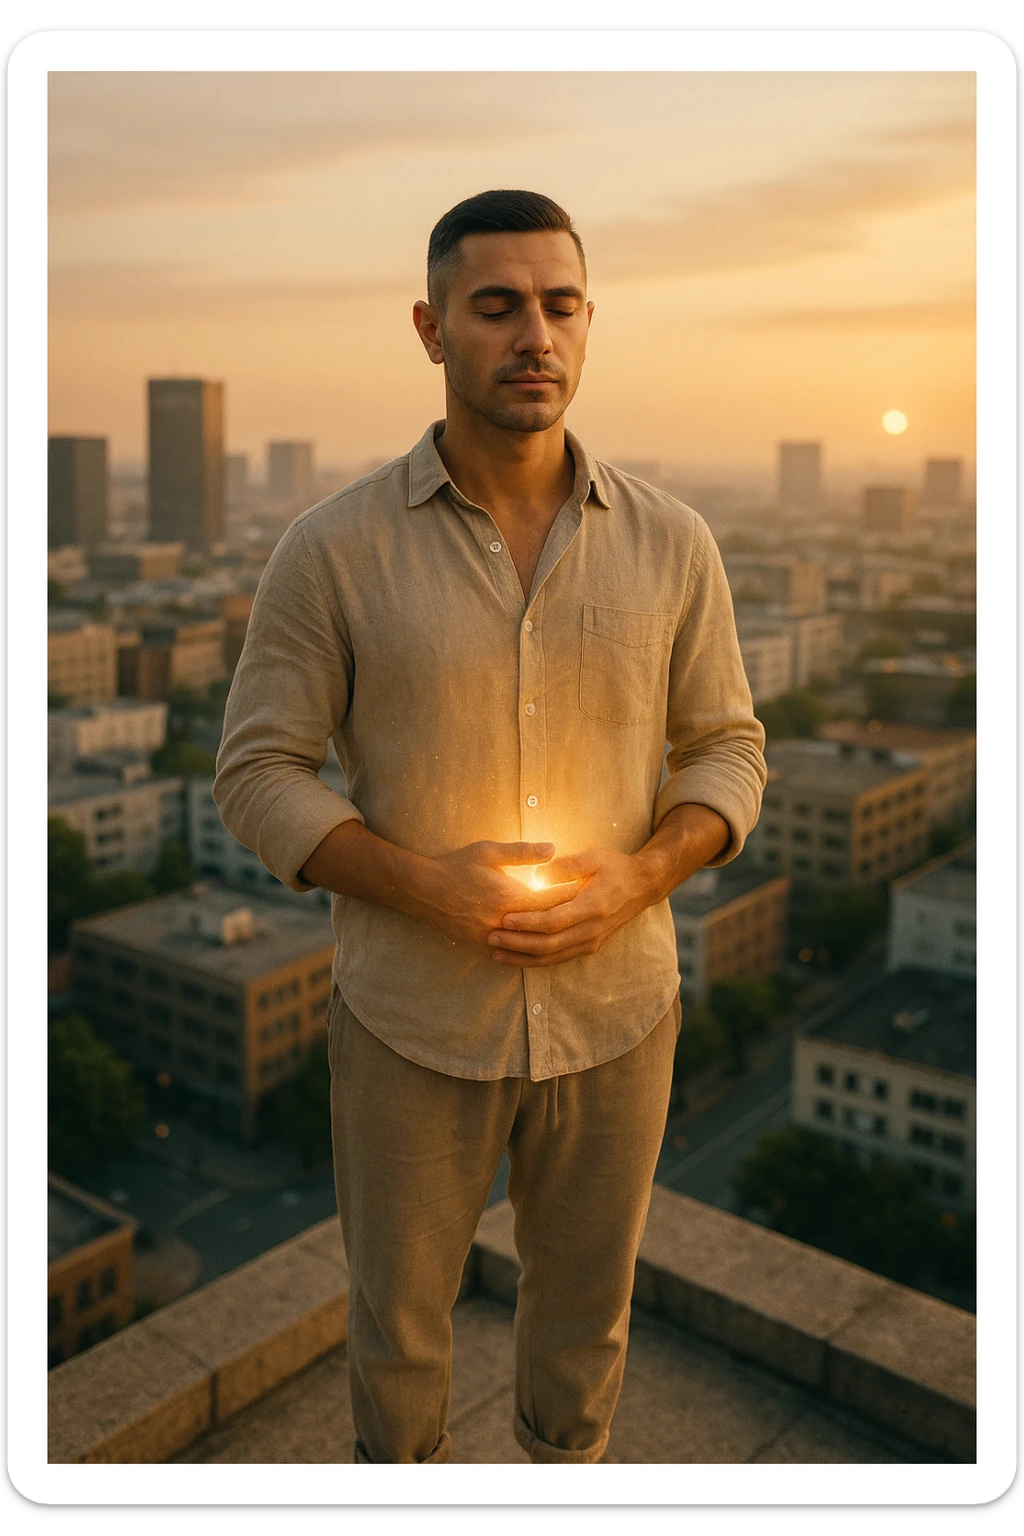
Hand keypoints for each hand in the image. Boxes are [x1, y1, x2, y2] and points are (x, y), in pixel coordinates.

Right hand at [416, 840, 580, 946]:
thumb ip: (522, 852)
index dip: (571, 895)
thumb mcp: (488, 851)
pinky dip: (530, 944)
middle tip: (590, 910)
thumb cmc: (456, 865)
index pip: (549, 899)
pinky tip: (545, 940)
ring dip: (551, 934)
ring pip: (530, 941)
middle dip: (567, 915)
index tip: (591, 889)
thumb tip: (554, 849)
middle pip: (544, 923)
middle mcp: (503, 921)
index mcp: (508, 897)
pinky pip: (513, 947)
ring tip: (572, 926)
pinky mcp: (482, 943)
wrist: (423, 890)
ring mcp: (492, 935)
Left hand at [487, 846, 656, 966]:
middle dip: (517, 944)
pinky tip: (516, 958)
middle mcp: (592, 930)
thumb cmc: (615, 867)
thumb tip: (536, 874)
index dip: (527, 922)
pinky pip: (559, 959)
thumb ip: (564, 867)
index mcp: (592, 907)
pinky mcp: (589, 947)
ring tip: (496, 953)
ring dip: (522, 957)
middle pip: (549, 944)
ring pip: (552, 957)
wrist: (643, 886)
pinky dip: (536, 960)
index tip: (503, 918)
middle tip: (491, 938)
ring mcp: (591, 942)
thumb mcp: (593, 858)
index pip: (553, 921)